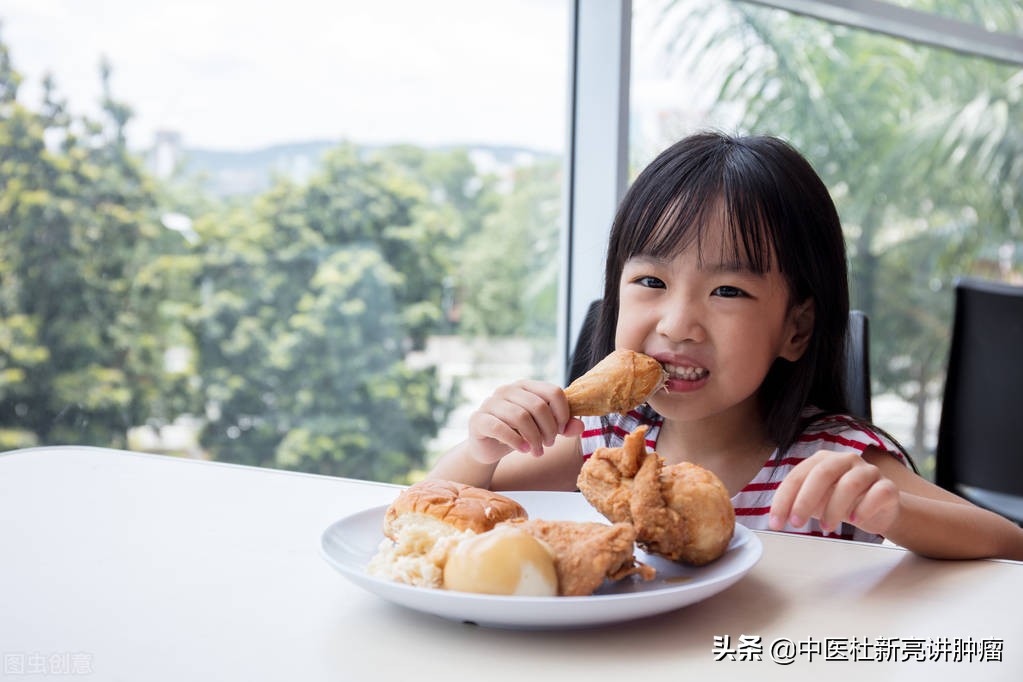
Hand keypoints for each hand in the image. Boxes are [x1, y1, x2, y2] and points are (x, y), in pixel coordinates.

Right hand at [467, 380, 583, 463]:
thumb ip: (562, 426)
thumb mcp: (543, 429)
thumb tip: (580, 426)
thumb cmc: (518, 433)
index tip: (562, 430)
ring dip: (534, 438)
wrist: (488, 447)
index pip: (553, 392)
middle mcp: (507, 390)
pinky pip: (500, 427)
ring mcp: (490, 403)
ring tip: (538, 451)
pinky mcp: (478, 419)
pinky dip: (516, 441)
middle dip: (549, 430)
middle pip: (538, 406)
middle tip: (549, 444)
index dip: (563, 413)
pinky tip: (524, 450)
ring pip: (520, 416)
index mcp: (526, 386)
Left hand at [769, 451, 901, 535]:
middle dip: (805, 500)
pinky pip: (878, 493)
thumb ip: (798, 503)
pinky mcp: (888, 487)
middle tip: (796, 523)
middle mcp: (845, 460)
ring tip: (825, 527)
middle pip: (822, 474)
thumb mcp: (816, 502)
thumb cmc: (841, 502)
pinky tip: (855, 520)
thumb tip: (777, 517)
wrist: (879, 510)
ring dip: (834, 507)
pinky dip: (864, 508)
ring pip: (850, 483)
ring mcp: (868, 471)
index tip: (776, 522)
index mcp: (823, 460)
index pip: (798, 475)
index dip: (784, 499)